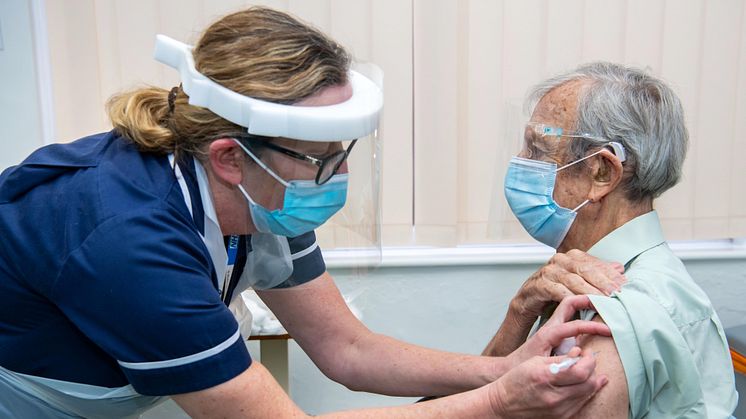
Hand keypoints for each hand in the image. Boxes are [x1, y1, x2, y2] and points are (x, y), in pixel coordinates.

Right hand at [489, 347, 607, 417]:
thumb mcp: (535, 362)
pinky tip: (581, 385)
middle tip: (588, 361)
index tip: (586, 353)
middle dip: (592, 369)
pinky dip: (583, 392)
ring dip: (590, 380)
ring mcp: (559, 410)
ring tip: (584, 371)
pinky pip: (581, 404)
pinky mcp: (561, 418)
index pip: (580, 371)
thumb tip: (579, 353)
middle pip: (589, 384)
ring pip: (588, 394)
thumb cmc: (516, 380)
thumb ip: (560, 358)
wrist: (504, 404)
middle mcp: (554, 397)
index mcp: (545, 378)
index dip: (589, 360)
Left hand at [507, 295, 609, 365]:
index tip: (609, 330)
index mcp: (549, 332)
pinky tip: (595, 316)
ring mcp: (554, 326)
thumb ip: (562, 360)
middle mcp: (552, 325)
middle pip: (570, 303)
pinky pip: (571, 316)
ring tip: (604, 303)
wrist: (508, 367)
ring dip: (586, 302)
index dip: (593, 327)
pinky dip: (583, 312)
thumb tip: (580, 354)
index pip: (575, 324)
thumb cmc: (523, 365)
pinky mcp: (555, 332)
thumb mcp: (543, 364)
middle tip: (606, 301)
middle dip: (588, 299)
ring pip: (571, 306)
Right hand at [509, 250, 624, 323]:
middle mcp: (560, 260)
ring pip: (573, 280)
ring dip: (589, 291)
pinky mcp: (539, 284)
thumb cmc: (555, 290)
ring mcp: (549, 271)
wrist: (529, 300)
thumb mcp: (579, 282)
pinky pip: (557, 291)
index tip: (625, 286)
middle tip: (616, 293)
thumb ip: (597, 274)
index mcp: (572, 256)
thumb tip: (620, 268)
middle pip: (586, 270)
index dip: (611, 275)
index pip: (596, 264)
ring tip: (602, 300)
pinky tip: (580, 303)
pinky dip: (569, 297)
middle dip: (603, 282)